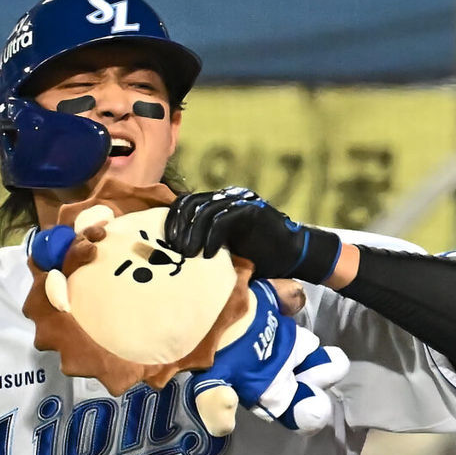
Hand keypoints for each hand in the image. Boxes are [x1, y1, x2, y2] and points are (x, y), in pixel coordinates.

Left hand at [163, 187, 340, 282]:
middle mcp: (227, 197)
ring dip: (193, 233)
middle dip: (179, 226)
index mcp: (217, 203)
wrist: (292, 255)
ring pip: (206, 210)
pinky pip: (224, 220)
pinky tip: (209, 255)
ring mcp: (240, 200)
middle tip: (173, 250)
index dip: (171, 220)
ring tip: (187, 254)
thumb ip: (201, 246)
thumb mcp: (222, 250)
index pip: (185, 203)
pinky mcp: (253, 209)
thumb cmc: (255, 257)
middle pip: (191, 203)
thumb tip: (170, 257)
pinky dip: (213, 237)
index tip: (163, 242)